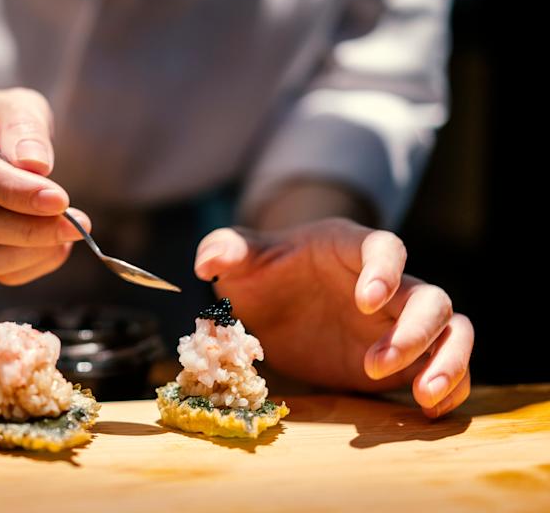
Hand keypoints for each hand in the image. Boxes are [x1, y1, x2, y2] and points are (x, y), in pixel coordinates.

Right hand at [0, 87, 90, 284]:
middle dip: (27, 229)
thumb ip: (25, 127)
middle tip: (77, 225)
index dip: (13, 191)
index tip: (60, 201)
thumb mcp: (17, 105)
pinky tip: (51, 245)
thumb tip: (35, 166)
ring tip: (65, 235)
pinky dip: (24, 265)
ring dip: (25, 253)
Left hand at [194, 218, 472, 417]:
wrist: (277, 302)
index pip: (385, 248)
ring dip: (447, 362)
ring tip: (422, 397)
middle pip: (429, 297)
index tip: (366, 302)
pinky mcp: (404, 357)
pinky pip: (446, 365)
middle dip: (413, 332)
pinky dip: (449, 386)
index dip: (384, 272)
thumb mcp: (240, 259)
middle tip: (374, 365)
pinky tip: (428, 411)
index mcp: (351, 248)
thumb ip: (225, 250)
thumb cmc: (264, 271)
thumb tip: (207, 261)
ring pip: (452, 331)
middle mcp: (388, 284)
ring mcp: (400, 321)